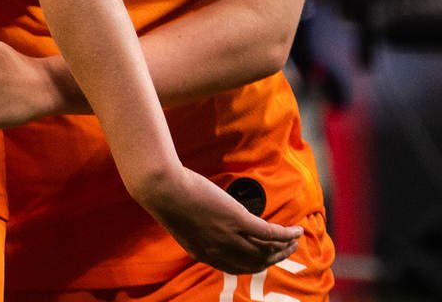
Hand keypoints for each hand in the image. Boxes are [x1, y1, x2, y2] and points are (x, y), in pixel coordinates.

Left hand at [131, 166, 302, 275]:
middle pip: (256, 262)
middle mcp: (219, 251)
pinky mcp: (237, 220)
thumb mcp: (183, 221)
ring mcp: (229, 236)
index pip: (237, 268)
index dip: (255, 264)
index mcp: (203, 254)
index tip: (266, 257)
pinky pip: (269, 233)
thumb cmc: (167, 196)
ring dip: (284, 247)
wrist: (160, 187)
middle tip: (286, 249)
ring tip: (294, 240)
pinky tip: (296, 230)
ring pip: (266, 250)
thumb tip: (215, 221)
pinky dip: (286, 234)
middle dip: (275, 258)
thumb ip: (200, 229)